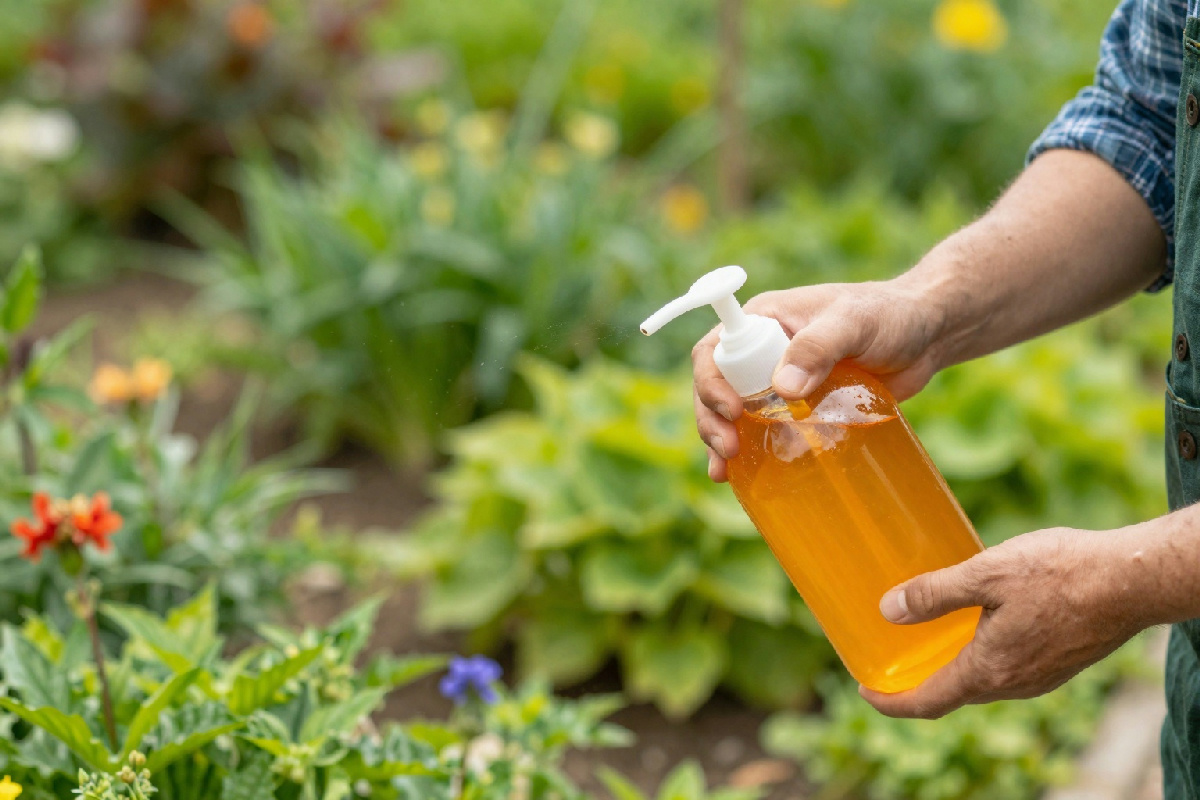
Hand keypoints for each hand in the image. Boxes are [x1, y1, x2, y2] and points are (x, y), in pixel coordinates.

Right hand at [693, 279, 948, 480]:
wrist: (924, 336)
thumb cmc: (889, 315)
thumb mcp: (853, 323)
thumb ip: (818, 347)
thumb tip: (783, 388)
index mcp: (763, 320)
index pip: (716, 350)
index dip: (711, 382)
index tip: (731, 410)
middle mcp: (761, 351)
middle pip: (716, 387)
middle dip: (712, 420)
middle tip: (728, 449)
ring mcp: (777, 382)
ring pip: (732, 414)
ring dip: (722, 441)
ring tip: (724, 471)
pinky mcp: (797, 409)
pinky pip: (762, 431)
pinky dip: (749, 454)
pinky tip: (739, 478)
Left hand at [859, 527, 1143, 718]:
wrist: (1134, 580)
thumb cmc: (1060, 573)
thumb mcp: (984, 574)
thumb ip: (934, 594)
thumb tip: (888, 610)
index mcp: (989, 670)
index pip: (927, 702)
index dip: (890, 702)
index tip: (864, 691)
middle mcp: (1014, 684)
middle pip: (954, 694)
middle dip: (918, 682)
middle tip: (890, 659)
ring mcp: (1040, 677)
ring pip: (984, 680)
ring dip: (952, 666)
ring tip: (928, 638)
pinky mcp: (1060, 662)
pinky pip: (1008, 668)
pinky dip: (981, 655)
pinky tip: (978, 623)